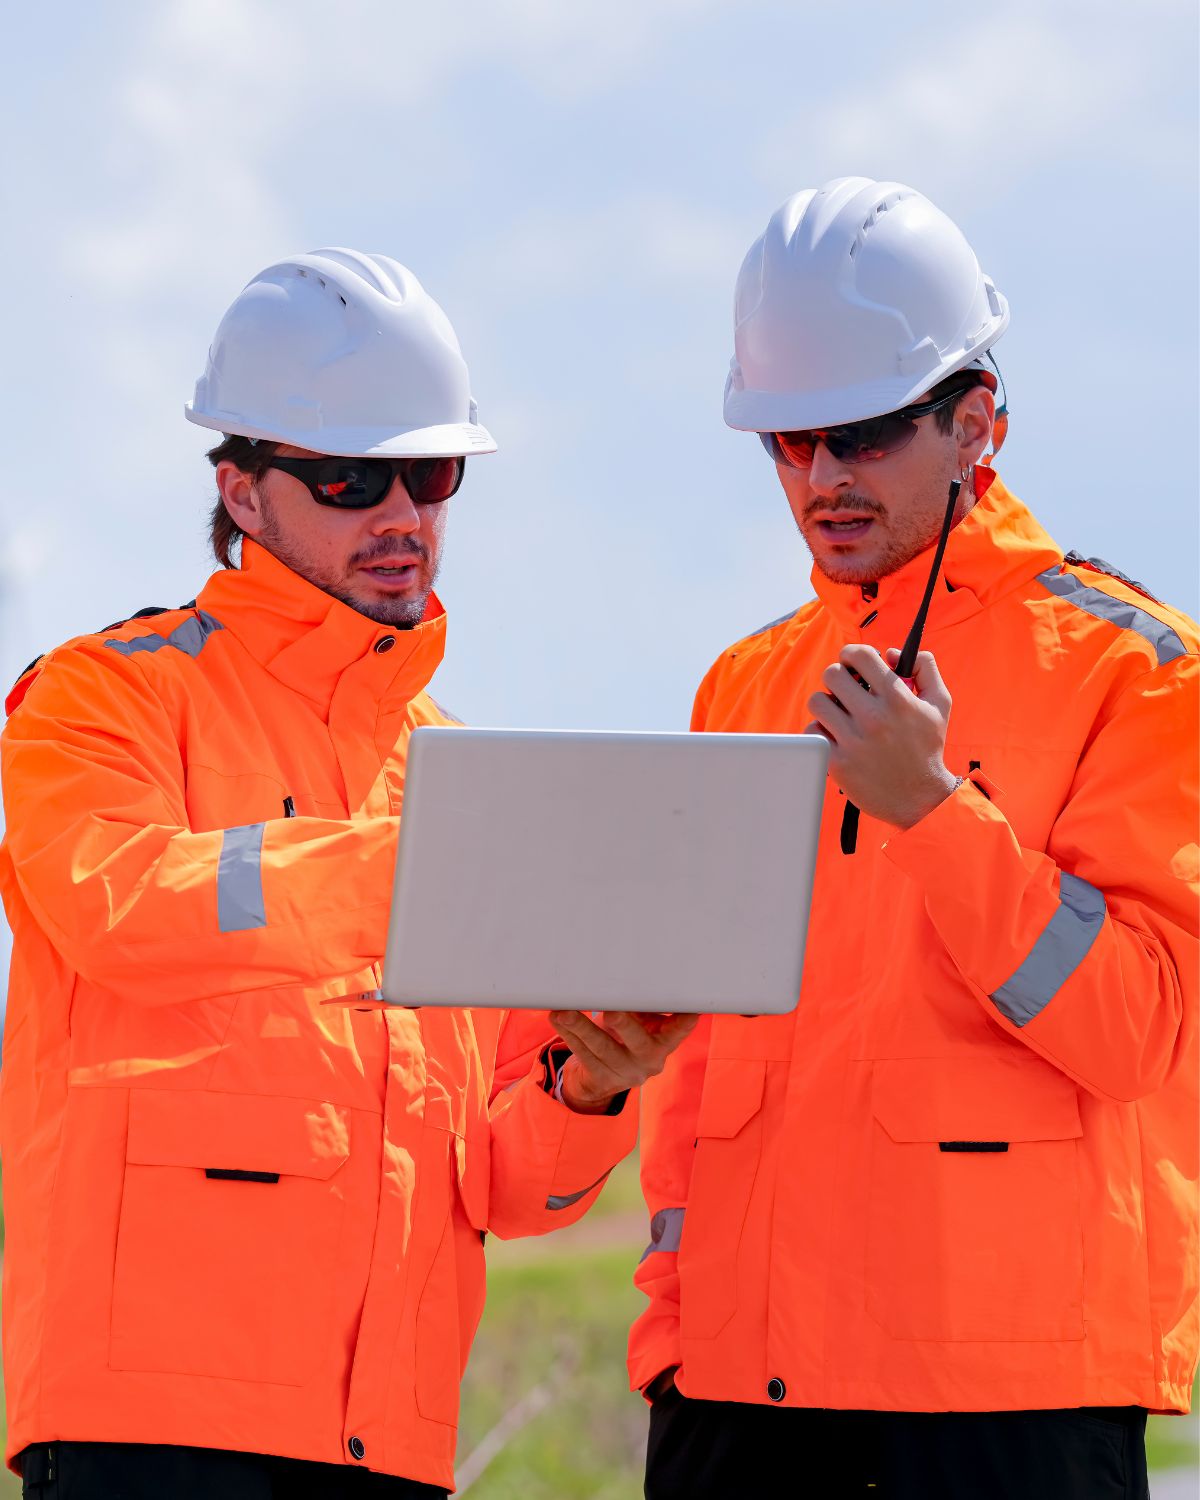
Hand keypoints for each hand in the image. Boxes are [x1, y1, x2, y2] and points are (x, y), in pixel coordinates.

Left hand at [547, 1010, 698, 1113]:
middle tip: (611, 1011)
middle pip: (638, 1042)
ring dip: (581, 1027)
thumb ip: (642, 1004)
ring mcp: (625, 1073)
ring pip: (602, 1049)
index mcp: (665, 1041)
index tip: (690, 1011)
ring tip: (564, 1011)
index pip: (678, 1031)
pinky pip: (583, 1055)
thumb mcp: (641, 1022)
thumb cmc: (628, 1034)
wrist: (605, 1076)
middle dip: (624, 1025)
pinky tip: (558, 1019)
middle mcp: (650, 1060)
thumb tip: (632, 970)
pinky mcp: (601, 1079)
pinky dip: (568, 1034)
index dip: (684, 1022)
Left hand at [805, 644, 956, 829]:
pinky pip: (812, 732)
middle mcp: (874, 717)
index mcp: (898, 698)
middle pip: (832, 675)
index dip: (851, 654)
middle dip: (838, 678)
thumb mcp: (940, 703)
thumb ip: (924, 668)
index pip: (859, 655)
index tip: (853, 664)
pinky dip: (821, 731)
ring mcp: (853, 740)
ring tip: (840, 714)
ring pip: (817, 701)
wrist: (920, 799)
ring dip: (827, 704)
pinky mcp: (838, 762)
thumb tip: (891, 653)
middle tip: (846, 691)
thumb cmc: (928, 748)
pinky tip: (836, 736)